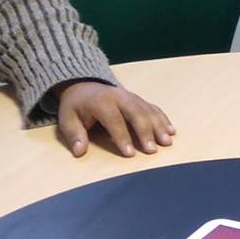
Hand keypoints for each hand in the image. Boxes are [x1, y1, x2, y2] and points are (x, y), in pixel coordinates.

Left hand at [54, 80, 175, 156]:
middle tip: (153, 150)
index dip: (122, 137)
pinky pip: (153, 108)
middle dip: (146, 132)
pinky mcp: (139, 99)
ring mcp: (132, 97)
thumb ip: (74, 134)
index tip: (129, 153)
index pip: (114, 120)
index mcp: (101, 101)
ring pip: (148, 111)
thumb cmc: (77, 106)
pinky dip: (163, 119)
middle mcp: (120, 97)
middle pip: (136, 113)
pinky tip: (172, 131)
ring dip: (159, 126)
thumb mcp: (67, 118)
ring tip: (167, 142)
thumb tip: (79, 151)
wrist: (85, 85)